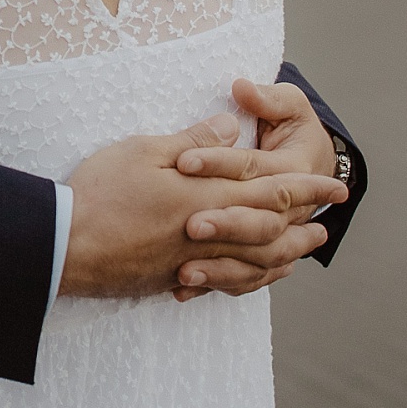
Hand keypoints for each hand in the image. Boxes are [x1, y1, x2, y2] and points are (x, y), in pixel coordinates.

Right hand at [60, 113, 345, 300]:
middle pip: (274, 229)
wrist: (69, 245)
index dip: (310, 186)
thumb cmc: (102, 192)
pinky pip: (230, 280)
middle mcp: (213, 232)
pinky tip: (256, 274)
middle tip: (330, 220)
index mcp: (211, 195)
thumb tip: (231, 127)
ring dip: (287, 253)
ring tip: (304, 250)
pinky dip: (254, 277)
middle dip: (305, 222)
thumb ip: (193, 142)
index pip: (274, 189)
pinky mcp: (177, 276)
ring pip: (257, 260)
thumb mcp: (145, 150)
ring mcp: (197, 259)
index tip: (337, 183)